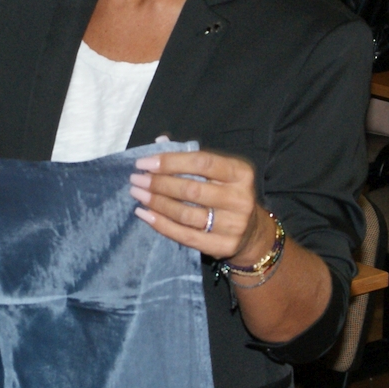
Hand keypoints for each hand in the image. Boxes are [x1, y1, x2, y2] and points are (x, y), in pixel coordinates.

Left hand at [129, 148, 268, 263]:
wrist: (252, 232)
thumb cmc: (227, 194)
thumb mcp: (219, 172)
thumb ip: (191, 157)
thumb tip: (159, 141)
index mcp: (241, 173)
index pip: (202, 162)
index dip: (170, 162)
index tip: (144, 163)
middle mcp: (240, 199)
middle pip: (191, 190)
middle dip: (158, 183)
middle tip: (136, 179)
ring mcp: (233, 225)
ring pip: (186, 214)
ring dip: (157, 203)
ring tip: (138, 194)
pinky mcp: (222, 246)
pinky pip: (185, 236)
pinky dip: (161, 225)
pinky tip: (145, 214)